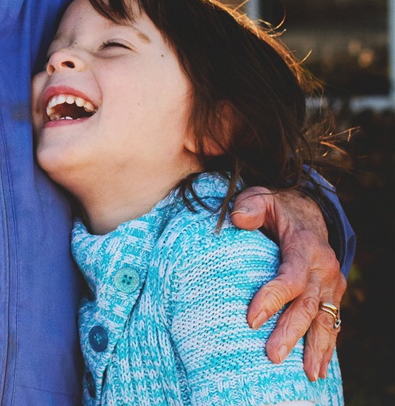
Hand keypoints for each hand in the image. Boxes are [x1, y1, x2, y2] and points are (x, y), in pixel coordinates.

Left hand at [231, 186, 345, 381]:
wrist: (309, 212)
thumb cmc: (277, 208)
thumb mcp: (262, 198)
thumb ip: (250, 206)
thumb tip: (239, 219)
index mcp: (305, 247)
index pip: (289, 278)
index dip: (272, 298)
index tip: (251, 319)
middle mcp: (322, 269)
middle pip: (307, 305)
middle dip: (290, 332)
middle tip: (271, 355)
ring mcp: (331, 284)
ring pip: (324, 320)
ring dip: (315, 348)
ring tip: (306, 373)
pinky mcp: (332, 295)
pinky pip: (331, 324)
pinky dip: (327, 348)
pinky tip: (318, 369)